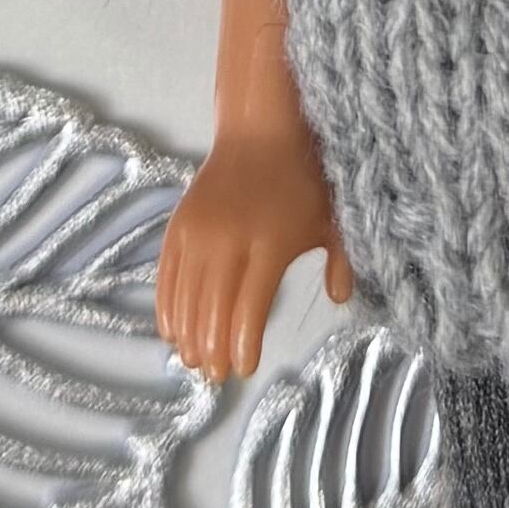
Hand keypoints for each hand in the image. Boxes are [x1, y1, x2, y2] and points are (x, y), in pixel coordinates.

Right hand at [156, 126, 347, 380]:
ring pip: (186, 296)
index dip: (242, 343)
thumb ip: (341, 262)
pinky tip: (172, 331)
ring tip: (194, 361)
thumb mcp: (333, 220)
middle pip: (212, 308)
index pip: (249, 307)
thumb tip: (339, 298)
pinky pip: (167, 275)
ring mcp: (198, 231)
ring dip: (188, 334)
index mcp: (269, 243)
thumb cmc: (305, 179)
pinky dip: (167, 306)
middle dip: (213, 348)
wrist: (261, 130)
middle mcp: (228, 239)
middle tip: (217, 377)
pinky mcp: (179, 224)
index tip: (245, 369)